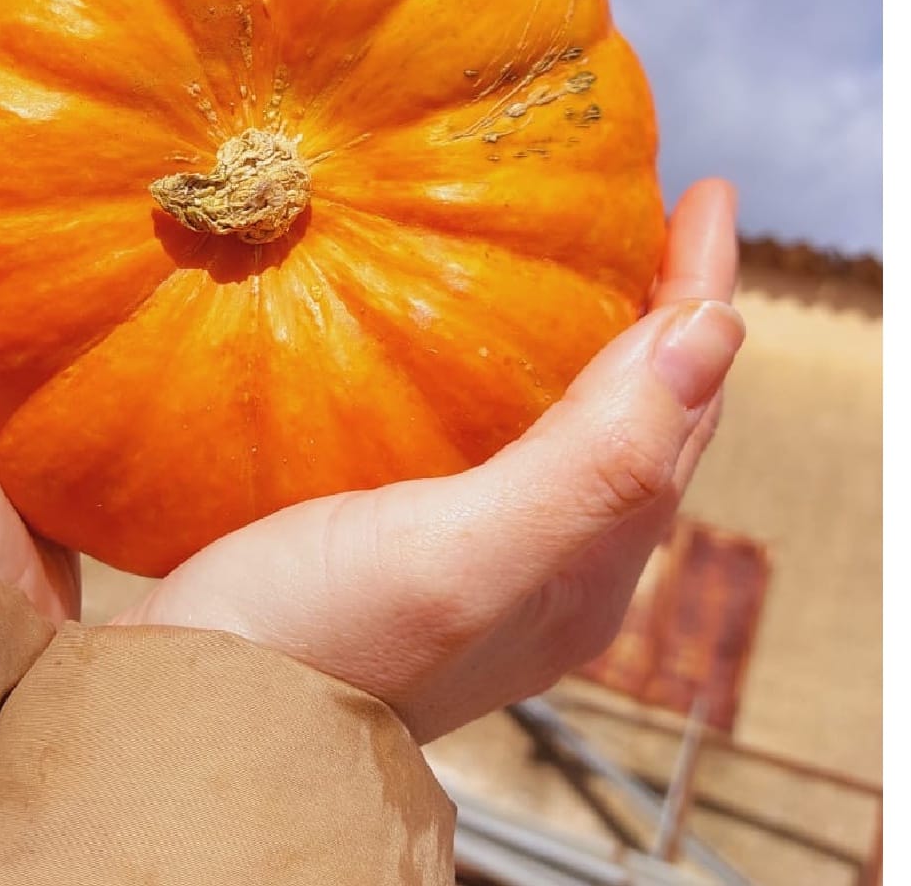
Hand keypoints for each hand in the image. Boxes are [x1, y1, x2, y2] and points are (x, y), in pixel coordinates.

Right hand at [113, 179, 741, 742]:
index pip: (682, 403)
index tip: (702, 189)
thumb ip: (593, 464)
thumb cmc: (318, 644)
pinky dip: (505, 360)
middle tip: (645, 209)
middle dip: (662, 304)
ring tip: (575, 249)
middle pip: (642, 410)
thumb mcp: (462, 557)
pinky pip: (494, 428)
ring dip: (592, 330)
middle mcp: (550, 559)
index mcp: (585, 565)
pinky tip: (456, 324)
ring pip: (572, 419)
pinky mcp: (405, 533)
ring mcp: (477, 548)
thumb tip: (713, 336)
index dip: (701, 290)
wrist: (196, 720)